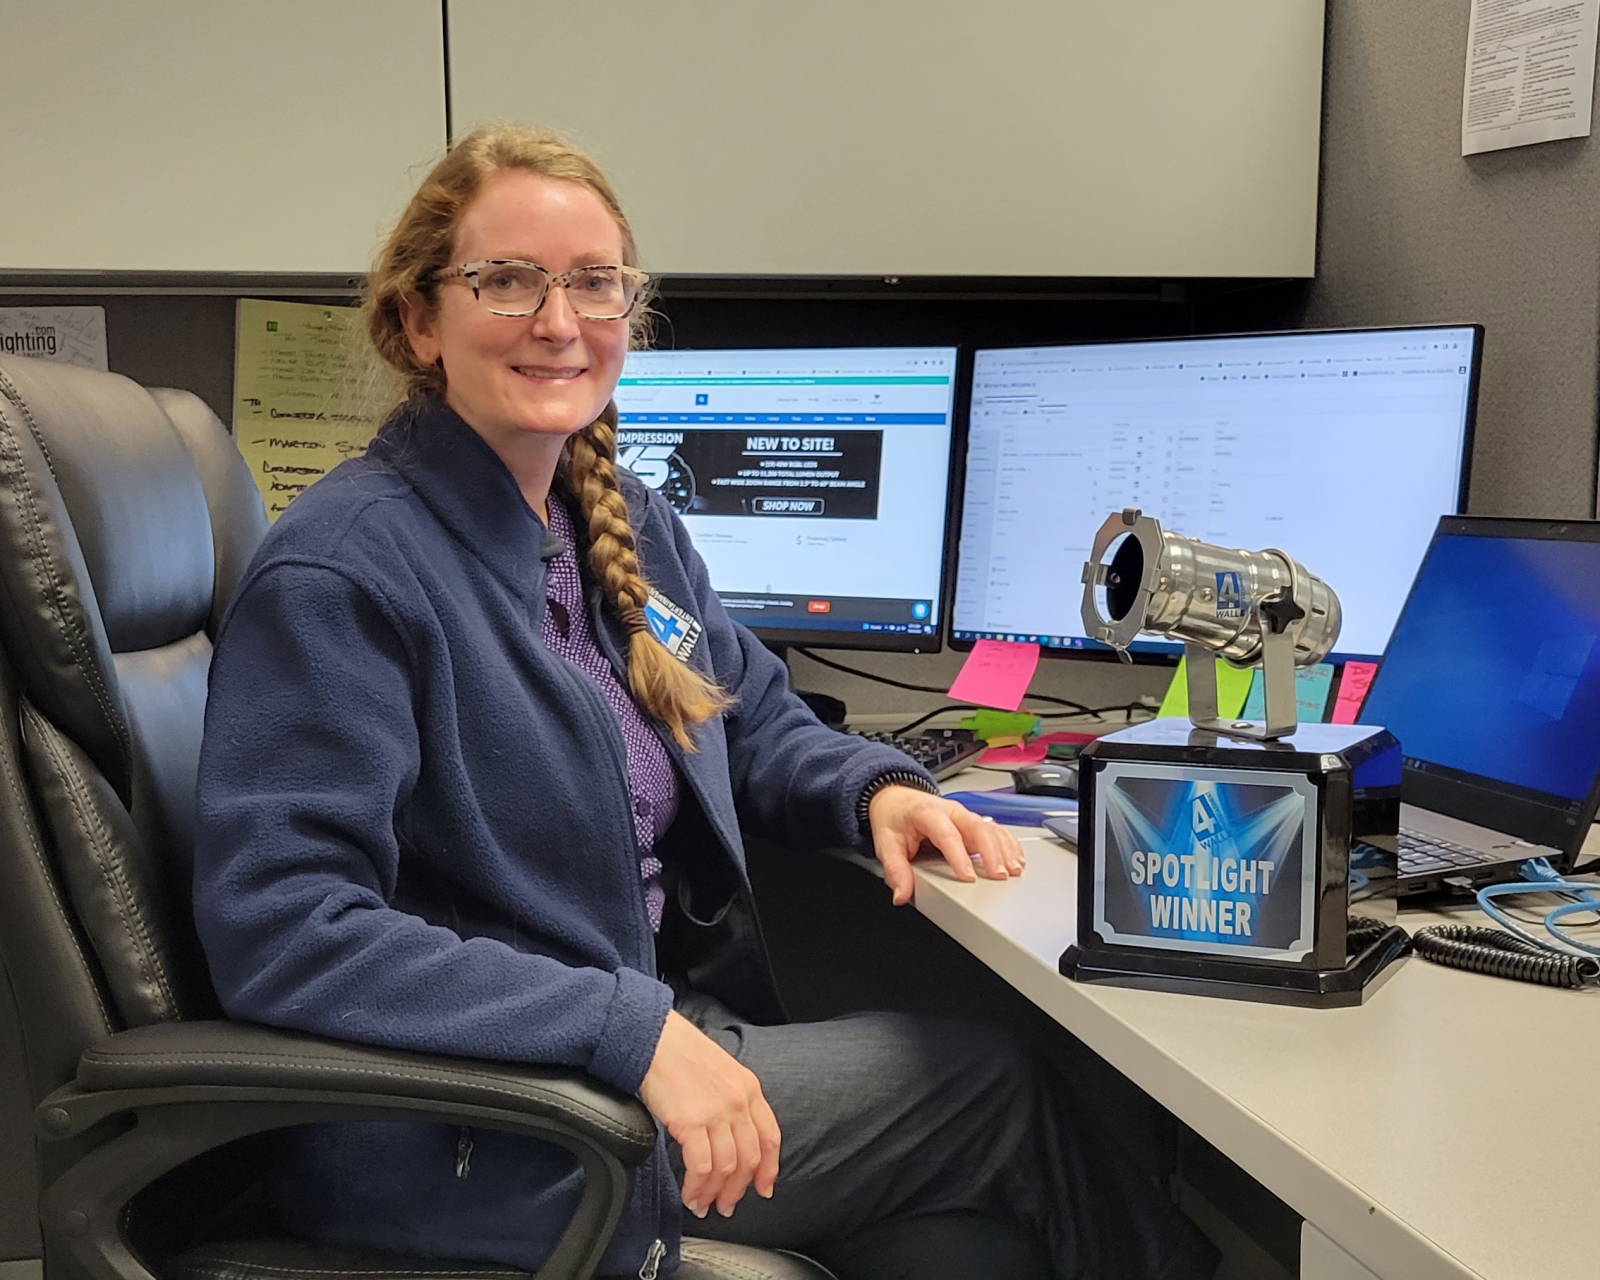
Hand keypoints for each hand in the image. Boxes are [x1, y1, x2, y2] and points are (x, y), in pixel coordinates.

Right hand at [638, 1010, 780, 1218]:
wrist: (653, 1038)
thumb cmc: (679, 1053)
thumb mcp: (720, 1072)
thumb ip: (731, 1101)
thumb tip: (728, 1138)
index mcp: (749, 1088)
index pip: (770, 1137)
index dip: (768, 1168)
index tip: (763, 1188)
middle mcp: (738, 1101)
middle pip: (748, 1158)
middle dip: (737, 1189)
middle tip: (726, 1206)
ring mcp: (717, 1111)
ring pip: (726, 1167)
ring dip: (714, 1193)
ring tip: (702, 1204)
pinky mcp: (691, 1121)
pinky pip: (701, 1166)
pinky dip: (697, 1186)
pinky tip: (689, 1193)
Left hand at [868, 785, 1026, 905]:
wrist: (897, 799)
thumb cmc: (895, 818)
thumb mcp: (886, 843)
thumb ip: (895, 869)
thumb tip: (902, 893)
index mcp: (927, 813)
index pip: (947, 834)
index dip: (959, 856)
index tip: (968, 877)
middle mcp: (950, 811)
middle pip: (976, 827)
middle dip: (991, 852)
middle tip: (998, 876)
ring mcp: (964, 815)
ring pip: (990, 828)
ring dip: (1004, 849)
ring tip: (1013, 870)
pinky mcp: (973, 822)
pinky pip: (996, 830)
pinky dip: (1009, 844)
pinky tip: (1016, 859)